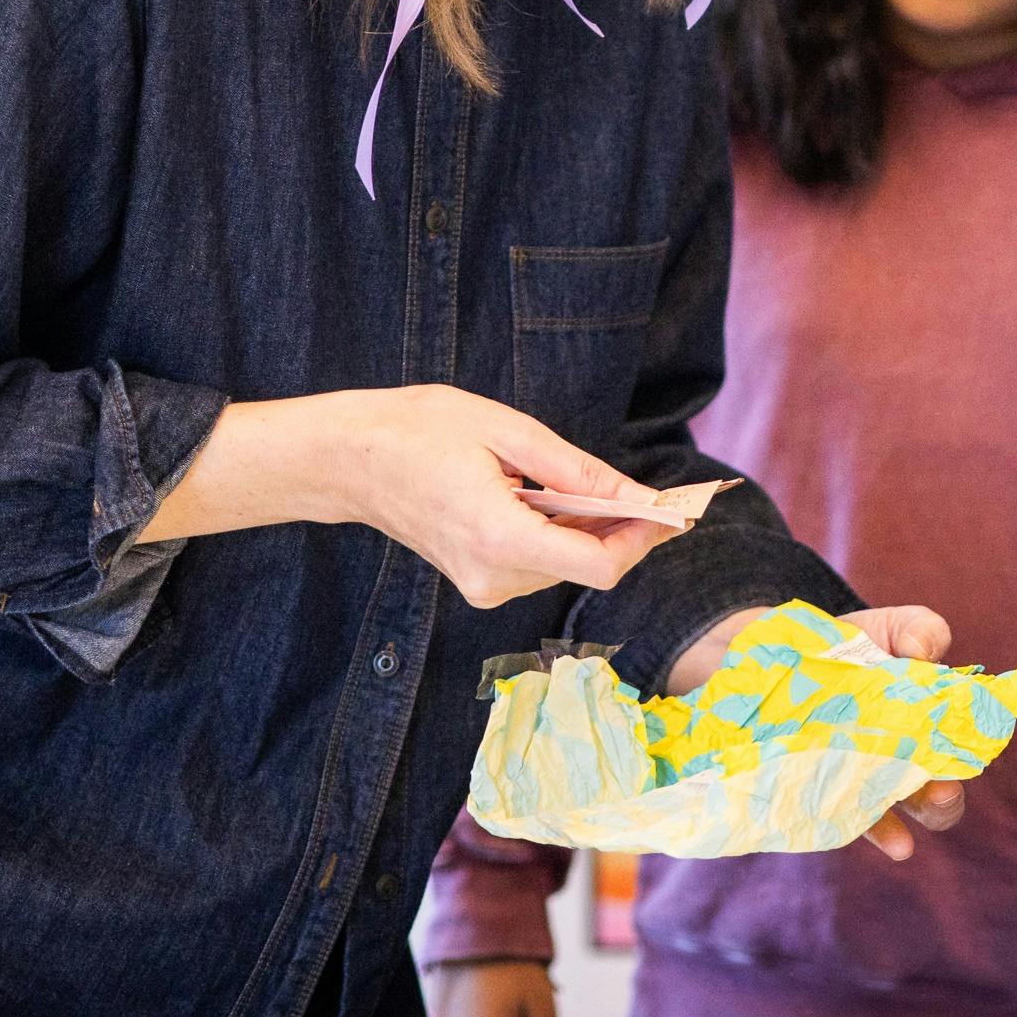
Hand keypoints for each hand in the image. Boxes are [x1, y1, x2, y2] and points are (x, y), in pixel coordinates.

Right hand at [144, 388, 673, 609]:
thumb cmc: (418, 430)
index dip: (643, 540)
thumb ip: (576, 470)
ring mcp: (483, 586)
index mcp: (501, 538)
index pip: (599, 565)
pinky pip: (540, 562)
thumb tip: (637, 495)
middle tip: (644, 486)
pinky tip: (545, 496)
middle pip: (588, 566)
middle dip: (621, 528)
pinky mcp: (479, 581)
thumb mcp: (506, 430)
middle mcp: (494, 577)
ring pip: (566, 565)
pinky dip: (558, 533)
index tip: (670, 510)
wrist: (347, 459)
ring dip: (587, 528)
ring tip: (573, 480)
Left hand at [664, 604, 966, 861]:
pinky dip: (866, 833)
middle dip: (942, 799)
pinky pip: (843, 820)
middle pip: (934, 794)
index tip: (965, 753)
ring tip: (905, 839)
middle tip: (940, 792)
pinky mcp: (816, 790)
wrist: (764, 656)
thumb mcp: (886, 627)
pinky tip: (886, 842)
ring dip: (900, 824)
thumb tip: (924, 653)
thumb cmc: (841, 645)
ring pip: (889, 812)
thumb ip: (918, 630)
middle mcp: (895, 760)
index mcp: (921, 725)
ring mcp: (855, 778)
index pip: (956, 748)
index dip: (966, 753)